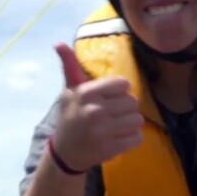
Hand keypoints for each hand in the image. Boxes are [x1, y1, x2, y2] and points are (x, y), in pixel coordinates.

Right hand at [51, 43, 143, 170]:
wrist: (65, 152)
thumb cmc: (70, 117)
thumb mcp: (69, 91)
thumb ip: (70, 66)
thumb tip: (59, 43)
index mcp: (86, 93)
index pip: (123, 84)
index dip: (120, 91)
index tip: (109, 99)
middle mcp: (95, 111)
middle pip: (133, 102)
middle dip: (126, 108)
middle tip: (113, 114)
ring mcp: (103, 131)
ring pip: (138, 120)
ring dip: (130, 124)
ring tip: (117, 126)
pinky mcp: (111, 149)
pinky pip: (138, 138)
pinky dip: (132, 139)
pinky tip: (119, 138)